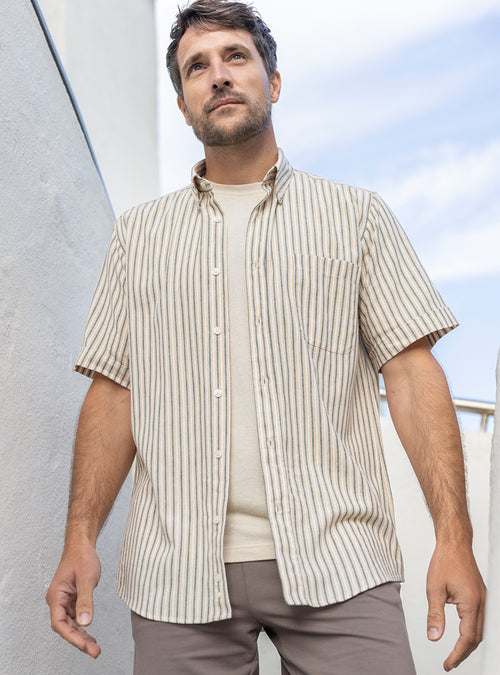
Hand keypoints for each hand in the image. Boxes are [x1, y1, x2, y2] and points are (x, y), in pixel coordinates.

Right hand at [46, 543, 101, 657]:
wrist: (82, 545)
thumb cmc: (82, 557)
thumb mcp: (87, 579)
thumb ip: (86, 600)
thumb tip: (85, 623)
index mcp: (56, 596)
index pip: (60, 623)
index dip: (72, 637)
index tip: (85, 646)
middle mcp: (57, 600)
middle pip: (65, 627)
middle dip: (79, 641)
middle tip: (94, 652)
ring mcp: (64, 601)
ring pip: (70, 624)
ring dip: (81, 636)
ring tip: (94, 648)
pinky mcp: (71, 599)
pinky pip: (75, 617)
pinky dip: (82, 627)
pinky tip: (90, 635)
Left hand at [426, 543, 485, 670]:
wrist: (455, 544)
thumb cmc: (445, 561)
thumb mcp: (434, 589)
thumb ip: (434, 615)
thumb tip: (434, 637)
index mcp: (471, 603)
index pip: (467, 638)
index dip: (457, 655)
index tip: (448, 664)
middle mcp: (482, 603)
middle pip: (477, 638)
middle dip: (464, 653)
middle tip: (450, 663)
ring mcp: (484, 599)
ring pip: (481, 630)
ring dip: (469, 643)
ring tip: (455, 653)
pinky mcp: (481, 596)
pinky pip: (480, 619)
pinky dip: (472, 631)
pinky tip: (463, 635)